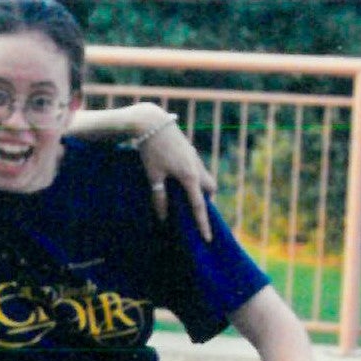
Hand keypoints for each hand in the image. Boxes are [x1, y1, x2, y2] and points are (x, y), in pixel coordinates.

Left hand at [134, 115, 216, 236]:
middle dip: (206, 202)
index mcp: (189, 177)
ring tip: (185, 197)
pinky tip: (180, 180)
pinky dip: (194, 179)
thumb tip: (163, 218)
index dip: (203, 224)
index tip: (207, 238)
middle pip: (209, 190)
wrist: (152, 122)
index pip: (199, 206)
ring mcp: (195, 158)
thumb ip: (160, 198)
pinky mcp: (190, 151)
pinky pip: (198, 170)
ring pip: (205, 178)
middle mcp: (197, 168)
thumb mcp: (153, 176)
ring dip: (200, 189)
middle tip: (195, 212)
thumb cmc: (151, 150)